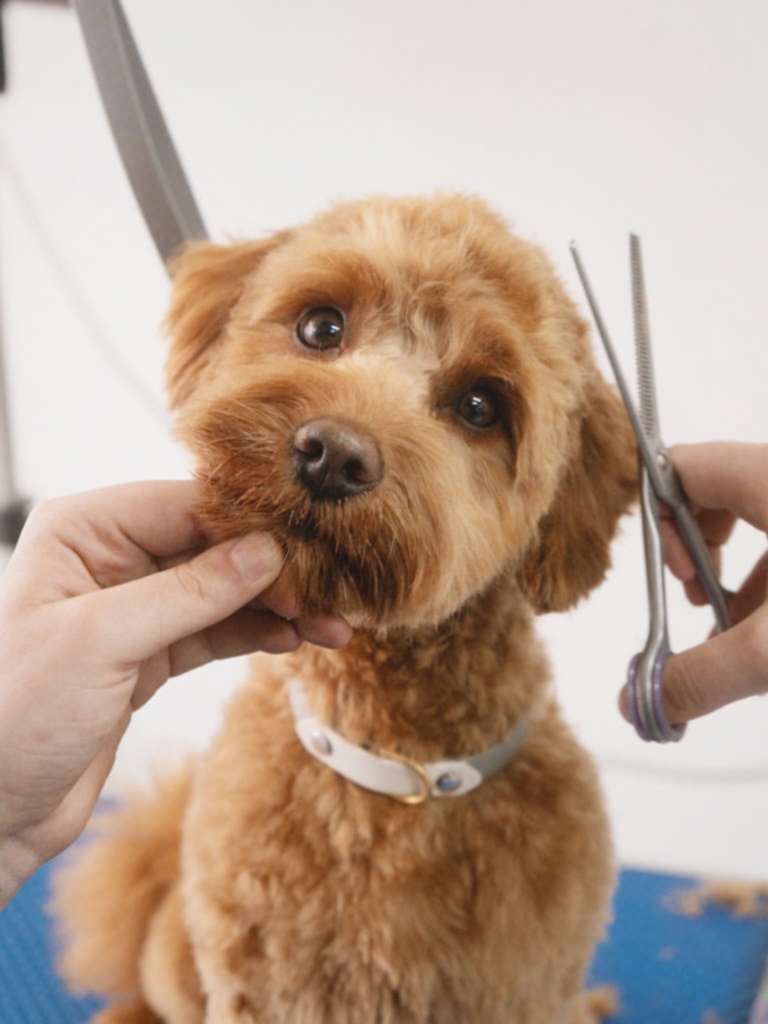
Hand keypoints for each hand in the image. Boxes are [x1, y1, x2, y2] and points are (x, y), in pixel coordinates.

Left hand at [0, 480, 350, 903]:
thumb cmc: (12, 713)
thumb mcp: (101, 642)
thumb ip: (188, 593)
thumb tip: (266, 552)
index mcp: (84, 530)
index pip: (187, 506)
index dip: (252, 524)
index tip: (309, 545)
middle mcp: (111, 557)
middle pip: (215, 546)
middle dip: (276, 570)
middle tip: (332, 590)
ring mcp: (136, 605)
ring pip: (225, 590)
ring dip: (279, 606)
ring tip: (332, 624)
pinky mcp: (152, 651)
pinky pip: (219, 630)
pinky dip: (259, 634)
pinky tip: (298, 639)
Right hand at [620, 442, 767, 727]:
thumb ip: (701, 677)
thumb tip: (637, 703)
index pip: (683, 464)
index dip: (658, 514)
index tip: (669, 567)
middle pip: (716, 488)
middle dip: (696, 548)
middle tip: (700, 594)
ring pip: (757, 515)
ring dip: (734, 568)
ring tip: (735, 618)